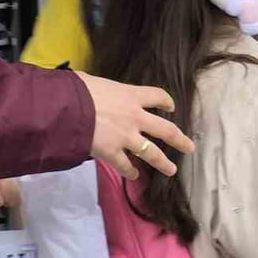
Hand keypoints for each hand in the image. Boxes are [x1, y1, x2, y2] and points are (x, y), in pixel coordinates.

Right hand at [76, 72, 195, 179]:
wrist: (67, 109)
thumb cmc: (78, 90)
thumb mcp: (93, 82)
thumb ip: (100, 89)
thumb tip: (89, 86)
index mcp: (131, 96)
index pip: (157, 96)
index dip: (166, 101)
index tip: (171, 107)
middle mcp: (135, 117)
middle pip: (165, 130)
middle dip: (179, 139)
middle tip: (190, 147)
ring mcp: (126, 137)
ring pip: (152, 153)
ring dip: (163, 163)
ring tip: (171, 170)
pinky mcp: (112, 153)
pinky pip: (125, 165)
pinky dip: (130, 171)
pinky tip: (133, 175)